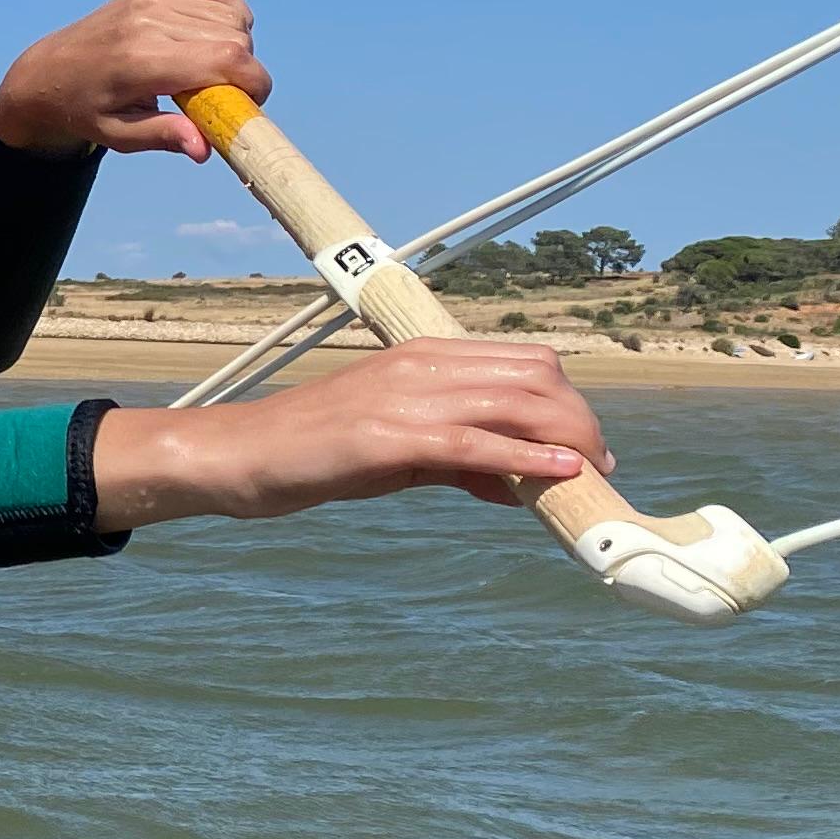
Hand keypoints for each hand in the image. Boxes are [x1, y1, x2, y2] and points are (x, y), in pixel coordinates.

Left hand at [0, 0, 270, 161]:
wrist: (49, 71)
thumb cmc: (86, 108)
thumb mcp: (120, 135)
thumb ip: (164, 136)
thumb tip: (204, 147)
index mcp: (142, 61)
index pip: (226, 61)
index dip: (254, 83)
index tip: (250, 102)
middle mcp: (149, 20)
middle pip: (235, 39)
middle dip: (242, 69)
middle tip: (218, 89)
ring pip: (233, 14)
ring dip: (236, 42)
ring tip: (207, 64)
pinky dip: (227, 14)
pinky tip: (207, 36)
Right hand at [93, 342, 610, 527]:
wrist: (242, 455)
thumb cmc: (315, 452)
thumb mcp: (397, 449)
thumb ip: (458, 458)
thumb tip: (518, 483)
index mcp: (424, 355)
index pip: (526, 362)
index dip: (570, 402)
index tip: (585, 446)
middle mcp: (422, 366)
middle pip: (536, 377)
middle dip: (581, 420)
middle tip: (597, 466)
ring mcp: (406, 398)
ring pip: (517, 404)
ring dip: (567, 440)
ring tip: (588, 475)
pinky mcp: (390, 437)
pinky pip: (476, 443)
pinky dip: (528, 457)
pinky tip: (558, 475)